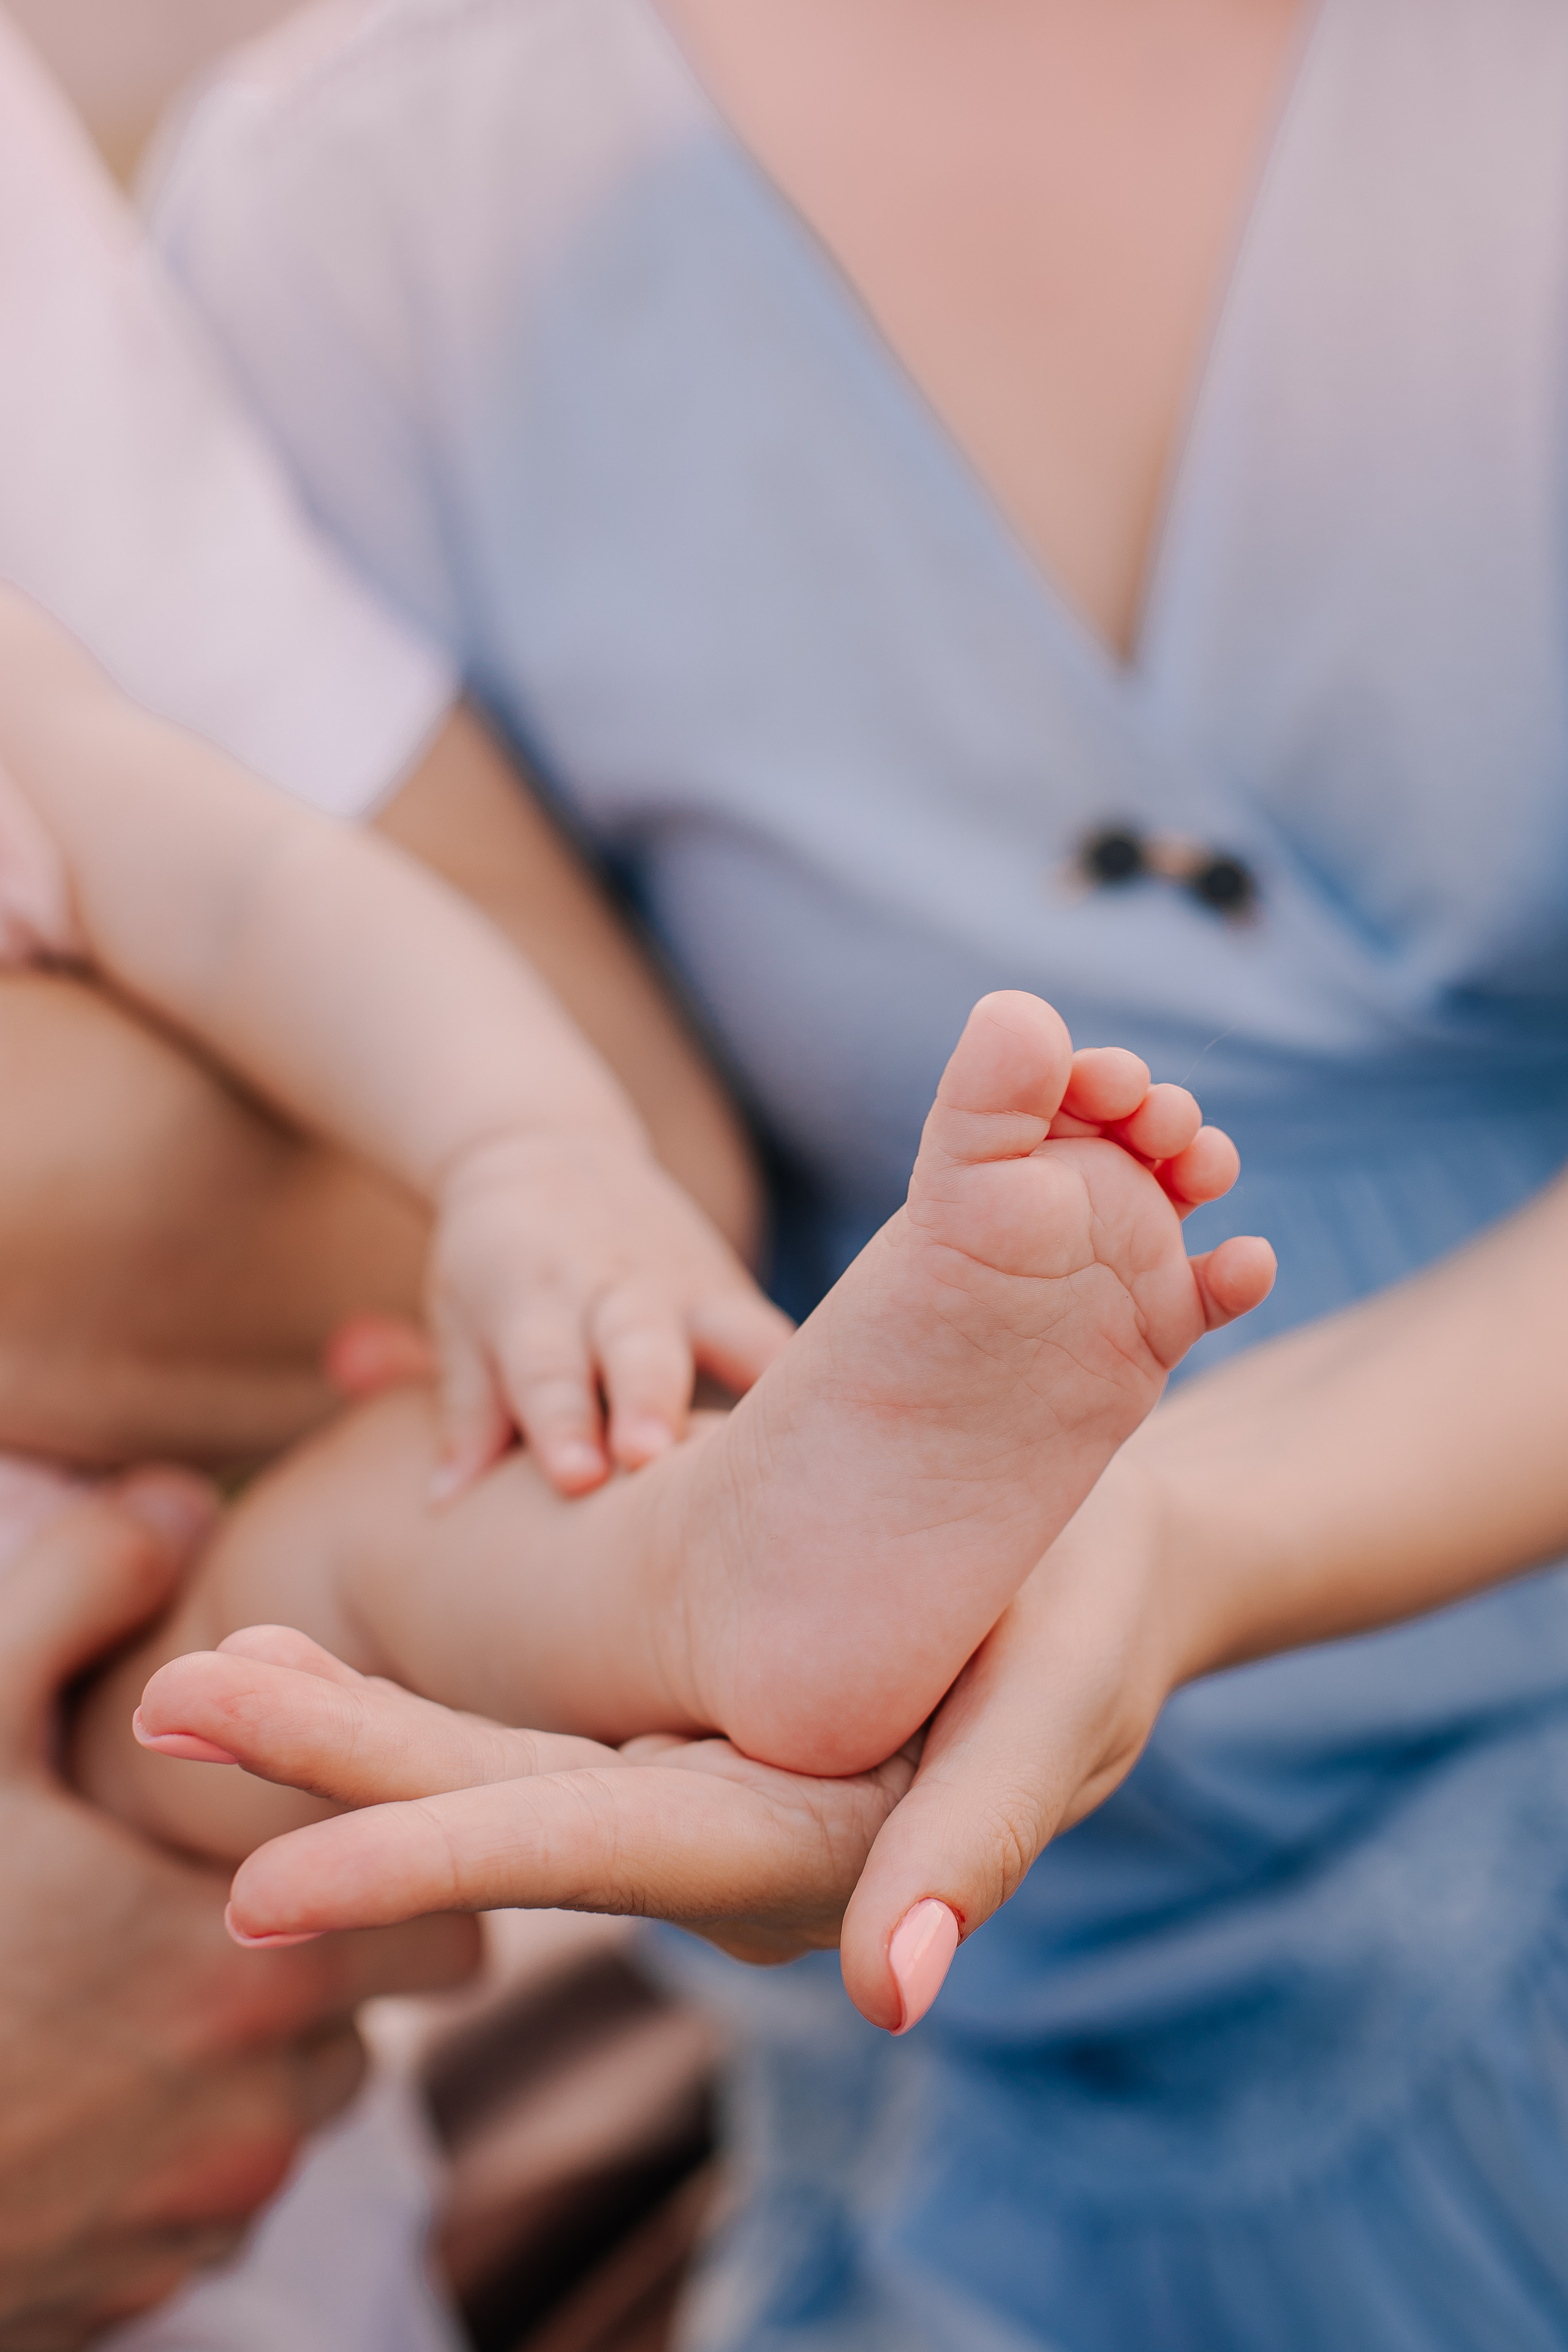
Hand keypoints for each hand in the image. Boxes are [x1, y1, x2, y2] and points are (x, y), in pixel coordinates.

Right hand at [0, 1486, 476, 2350]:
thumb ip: (81, 1591)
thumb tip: (178, 1495)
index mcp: (250, 1971)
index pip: (446, 1926)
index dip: (400, 1868)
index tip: (333, 1829)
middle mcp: (255, 2115)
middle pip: (367, 2020)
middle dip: (320, 1957)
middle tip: (208, 1897)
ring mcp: (195, 2222)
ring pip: (291, 2114)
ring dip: (245, 2057)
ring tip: (124, 1989)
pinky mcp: (131, 2299)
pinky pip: (209, 2209)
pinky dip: (172, 2152)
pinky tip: (75, 2087)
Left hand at [133, 1452, 1182, 2027]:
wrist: (1114, 1555)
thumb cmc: (1095, 1609)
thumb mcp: (1058, 1699)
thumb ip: (975, 1841)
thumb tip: (886, 1999)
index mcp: (805, 1844)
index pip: (585, 1850)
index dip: (423, 1858)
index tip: (258, 1886)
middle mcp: (724, 1830)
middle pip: (504, 1809)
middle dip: (334, 1766)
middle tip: (167, 1711)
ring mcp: (698, 1780)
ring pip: (499, 1766)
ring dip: (349, 1731)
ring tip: (210, 1680)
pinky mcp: (687, 1724)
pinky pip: (533, 1726)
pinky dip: (418, 1698)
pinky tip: (319, 1661)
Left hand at [428, 1129, 792, 1497]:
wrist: (546, 1152)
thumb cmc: (491, 1264)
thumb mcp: (461, 1322)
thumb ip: (466, 1412)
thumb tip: (442, 1502)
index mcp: (533, 1300)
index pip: (547, 1369)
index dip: (563, 1424)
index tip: (575, 1478)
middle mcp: (615, 1289)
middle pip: (642, 1351)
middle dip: (653, 1401)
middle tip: (654, 1454)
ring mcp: (687, 1287)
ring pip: (735, 1338)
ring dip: (756, 1393)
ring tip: (785, 1453)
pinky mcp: (735, 1293)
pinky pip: (779, 1344)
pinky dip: (814, 1381)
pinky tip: (848, 1434)